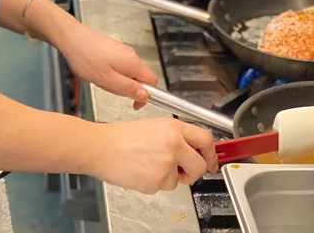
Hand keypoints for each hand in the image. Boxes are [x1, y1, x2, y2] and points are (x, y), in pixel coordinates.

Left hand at [59, 24, 157, 108]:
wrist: (71, 38)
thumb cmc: (86, 57)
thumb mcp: (107, 79)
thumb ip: (128, 88)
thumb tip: (146, 96)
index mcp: (133, 62)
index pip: (152, 82)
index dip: (146, 95)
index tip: (134, 103)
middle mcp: (131, 55)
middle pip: (139, 79)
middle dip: (125, 88)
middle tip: (108, 86)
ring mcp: (123, 52)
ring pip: (128, 74)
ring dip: (116, 81)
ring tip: (100, 78)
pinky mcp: (115, 51)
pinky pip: (119, 68)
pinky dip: (110, 74)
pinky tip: (98, 72)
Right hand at [87, 118, 217, 193]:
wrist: (102, 147)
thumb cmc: (122, 136)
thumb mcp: (154, 126)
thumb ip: (176, 136)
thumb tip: (192, 149)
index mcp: (173, 127)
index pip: (205, 139)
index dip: (211, 153)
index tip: (211, 160)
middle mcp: (174, 144)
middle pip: (200, 165)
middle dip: (194, 171)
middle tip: (184, 171)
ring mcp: (166, 164)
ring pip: (181, 179)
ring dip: (170, 177)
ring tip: (149, 163)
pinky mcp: (157, 181)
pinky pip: (165, 186)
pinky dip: (156, 182)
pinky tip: (142, 171)